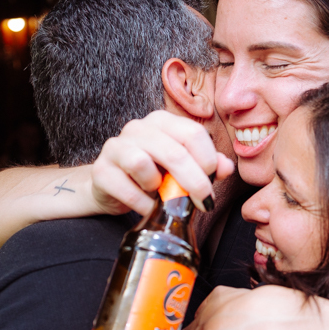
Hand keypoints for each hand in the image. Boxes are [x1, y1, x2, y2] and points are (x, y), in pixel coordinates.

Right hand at [92, 110, 233, 215]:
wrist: (113, 188)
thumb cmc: (154, 174)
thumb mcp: (183, 168)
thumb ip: (207, 165)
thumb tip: (226, 167)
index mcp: (162, 121)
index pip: (193, 132)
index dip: (208, 159)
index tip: (214, 181)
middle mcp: (138, 128)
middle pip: (174, 152)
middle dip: (195, 181)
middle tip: (204, 202)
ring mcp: (116, 147)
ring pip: (143, 164)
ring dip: (160, 188)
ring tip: (162, 195)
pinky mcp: (101, 170)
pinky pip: (127, 190)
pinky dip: (144, 204)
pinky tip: (149, 208)